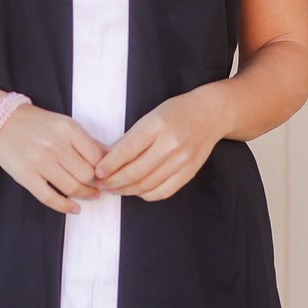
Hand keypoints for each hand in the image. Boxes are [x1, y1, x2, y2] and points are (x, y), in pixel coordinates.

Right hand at [0, 102, 107, 214]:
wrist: (2, 121)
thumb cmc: (37, 124)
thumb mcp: (65, 124)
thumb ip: (86, 142)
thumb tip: (111, 157)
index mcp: (68, 129)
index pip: (97, 157)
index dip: (104, 169)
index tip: (105, 174)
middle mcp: (55, 145)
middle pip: (87, 174)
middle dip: (95, 183)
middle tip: (97, 186)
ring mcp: (40, 162)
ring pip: (72, 188)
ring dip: (85, 195)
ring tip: (89, 195)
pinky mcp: (26, 176)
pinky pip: (50, 198)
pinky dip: (65, 206)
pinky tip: (74, 208)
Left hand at [92, 87, 226, 201]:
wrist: (210, 115)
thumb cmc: (176, 113)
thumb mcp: (150, 116)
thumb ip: (131, 138)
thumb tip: (106, 158)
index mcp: (157, 126)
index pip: (126, 151)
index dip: (109, 165)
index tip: (97, 171)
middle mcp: (170, 144)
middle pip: (135, 172)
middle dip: (113, 181)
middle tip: (101, 184)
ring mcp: (181, 161)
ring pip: (146, 185)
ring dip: (126, 190)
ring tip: (114, 189)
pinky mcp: (188, 173)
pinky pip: (163, 191)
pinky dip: (145, 194)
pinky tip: (136, 191)